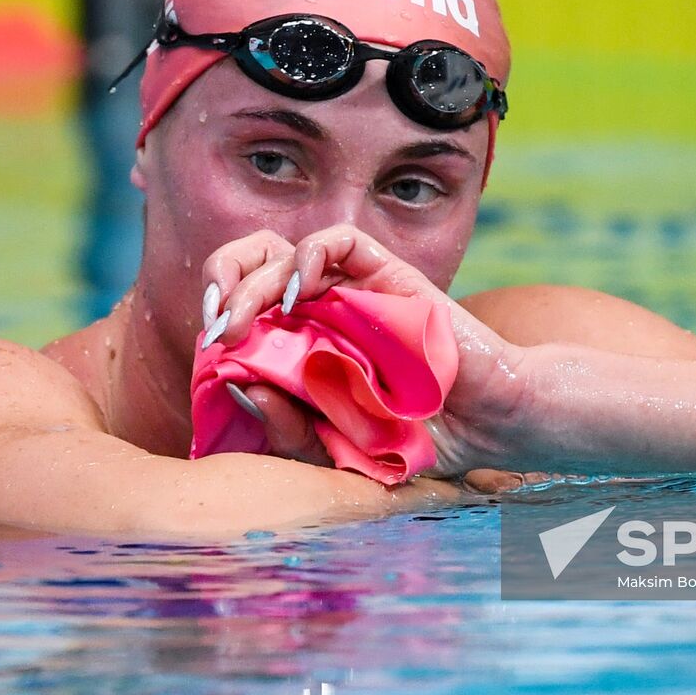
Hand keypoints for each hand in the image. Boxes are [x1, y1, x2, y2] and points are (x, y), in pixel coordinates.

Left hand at [197, 225, 528, 476]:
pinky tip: (297, 295)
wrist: (487, 427)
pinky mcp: (388, 275)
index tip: (208, 355)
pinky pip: (340, 241)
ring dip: (251, 277)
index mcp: (304, 349)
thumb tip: (240, 384)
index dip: (219, 319)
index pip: (246, 312)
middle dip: (223, 289)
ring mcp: (353, 292)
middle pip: (255, 270)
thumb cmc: (418, 442)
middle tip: (217, 329)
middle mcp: (323, 314)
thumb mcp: (339, 453)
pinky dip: (308, 256)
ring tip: (241, 318)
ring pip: (286, 252)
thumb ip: (291, 429)